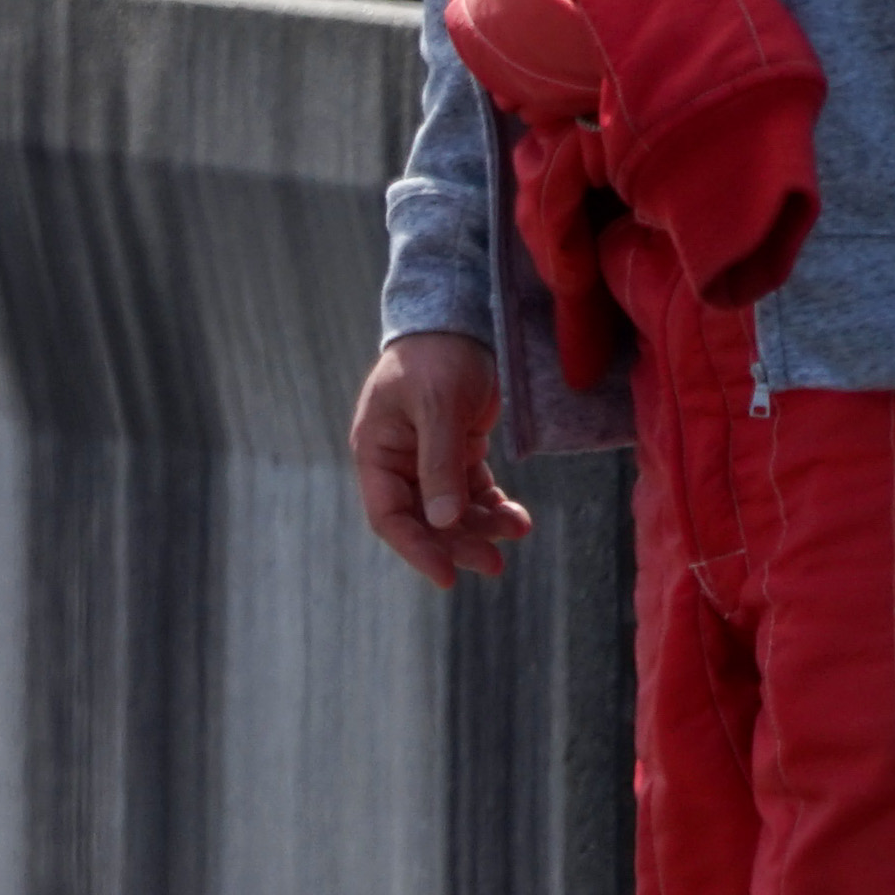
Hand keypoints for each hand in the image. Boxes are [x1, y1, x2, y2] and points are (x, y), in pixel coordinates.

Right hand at [347, 332, 532, 588]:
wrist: (459, 317)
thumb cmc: (437, 357)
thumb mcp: (439, 407)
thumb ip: (440, 464)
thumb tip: (443, 521)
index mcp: (376, 452)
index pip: (389, 515)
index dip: (417, 549)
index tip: (448, 577)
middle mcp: (398, 461)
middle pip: (424, 519)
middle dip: (459, 543)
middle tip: (495, 565)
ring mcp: (427, 457)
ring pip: (452, 509)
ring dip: (482, 525)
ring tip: (516, 531)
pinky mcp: (457, 448)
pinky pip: (473, 490)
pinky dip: (494, 505)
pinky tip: (518, 516)